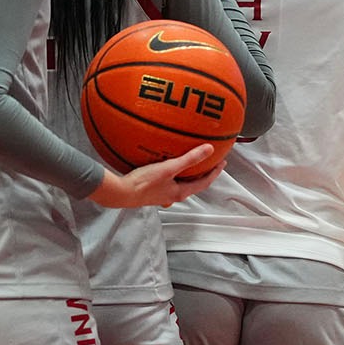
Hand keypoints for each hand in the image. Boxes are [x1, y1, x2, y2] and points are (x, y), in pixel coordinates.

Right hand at [86, 145, 220, 208]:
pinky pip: (168, 180)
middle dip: (202, 172)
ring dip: (187, 173)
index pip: (204, 182)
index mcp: (180, 192)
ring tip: (189, 161)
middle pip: (193, 183)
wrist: (121, 193)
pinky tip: (165, 165)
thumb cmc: (144, 184)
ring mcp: (162, 194)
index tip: (222, 162)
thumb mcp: (169, 168)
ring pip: (180, 182)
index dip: (215, 172)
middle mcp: (173, 195)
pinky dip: (173, 172)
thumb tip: (209, 149)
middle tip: (208, 161)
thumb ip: (189, 159)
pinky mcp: (152, 190)